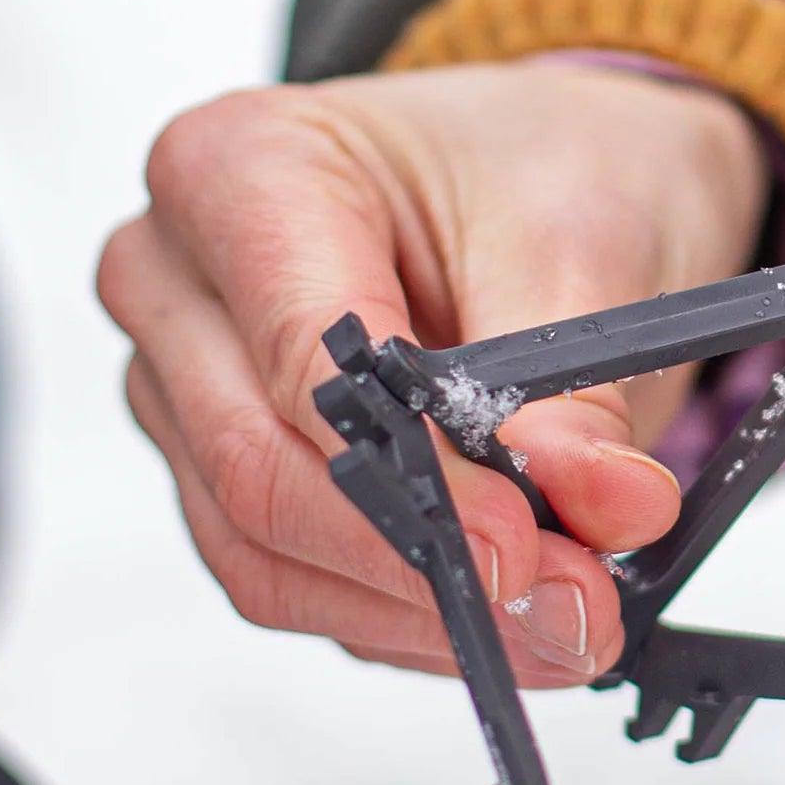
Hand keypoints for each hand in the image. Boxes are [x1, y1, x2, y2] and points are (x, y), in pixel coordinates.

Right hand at [99, 61, 767, 685]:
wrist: (548, 174)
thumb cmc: (541, 167)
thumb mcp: (586, 249)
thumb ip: (576, 392)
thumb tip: (605, 508)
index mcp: (240, 170)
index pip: (298, 360)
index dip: (412, 476)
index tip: (524, 544)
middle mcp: (179, 281)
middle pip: (261, 469)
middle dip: (424, 560)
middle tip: (572, 600)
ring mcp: (187, 387)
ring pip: (265, 551)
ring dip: (420, 610)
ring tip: (565, 616)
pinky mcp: (224, 470)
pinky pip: (292, 579)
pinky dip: (405, 615)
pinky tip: (505, 612)